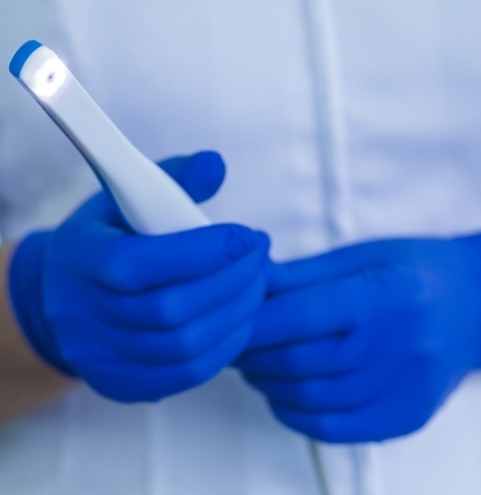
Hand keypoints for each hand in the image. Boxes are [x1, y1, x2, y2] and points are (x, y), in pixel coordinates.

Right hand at [9, 151, 269, 401]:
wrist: (58, 297)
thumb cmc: (103, 240)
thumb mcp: (123, 198)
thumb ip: (172, 179)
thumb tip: (216, 165)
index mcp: (81, 259)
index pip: (142, 263)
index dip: (203, 252)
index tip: (247, 236)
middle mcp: (84, 315)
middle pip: (171, 310)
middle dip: (232, 282)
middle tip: (261, 257)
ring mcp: (101, 357)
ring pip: (184, 347)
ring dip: (236, 315)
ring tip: (258, 284)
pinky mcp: (120, 384)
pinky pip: (184, 375)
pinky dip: (224, 347)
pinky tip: (240, 319)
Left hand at [236, 235, 480, 441]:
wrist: (475, 306)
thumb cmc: (413, 272)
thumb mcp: (358, 256)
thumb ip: (300, 275)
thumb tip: (248, 283)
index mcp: (381, 295)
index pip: (298, 317)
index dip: (252, 323)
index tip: (230, 321)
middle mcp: (396, 346)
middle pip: (298, 362)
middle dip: (251, 355)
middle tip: (233, 345)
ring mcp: (403, 389)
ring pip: (310, 399)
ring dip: (267, 384)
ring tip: (253, 366)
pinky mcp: (404, 417)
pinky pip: (334, 429)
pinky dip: (294, 415)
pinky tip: (281, 395)